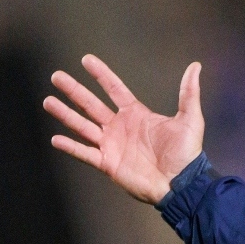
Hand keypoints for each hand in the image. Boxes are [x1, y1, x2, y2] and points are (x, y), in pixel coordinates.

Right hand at [43, 54, 204, 204]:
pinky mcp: (108, 163)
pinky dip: (71, 146)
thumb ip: (189, 93)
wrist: (181, 183)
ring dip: (65, 114)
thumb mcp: (190, 119)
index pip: (114, 89)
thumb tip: (195, 66)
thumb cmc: (187, 153)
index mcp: (136, 114)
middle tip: (56, 76)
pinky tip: (55, 138)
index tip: (86, 60)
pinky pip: (85, 153)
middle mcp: (120, 127)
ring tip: (48, 101)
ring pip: (83, 126)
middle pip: (91, 104)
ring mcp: (112, 145)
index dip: (101, 75)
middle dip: (74, 90)